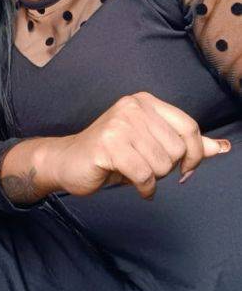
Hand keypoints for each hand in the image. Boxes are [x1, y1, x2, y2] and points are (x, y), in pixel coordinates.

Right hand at [34, 92, 230, 199]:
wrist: (68, 161)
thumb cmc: (113, 154)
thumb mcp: (153, 144)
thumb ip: (187, 145)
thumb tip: (223, 147)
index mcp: (146, 102)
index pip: (190, 127)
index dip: (196, 154)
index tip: (187, 170)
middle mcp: (133, 107)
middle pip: (177, 149)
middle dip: (166, 168)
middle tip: (146, 167)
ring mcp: (119, 124)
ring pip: (162, 164)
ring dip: (152, 178)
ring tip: (134, 173)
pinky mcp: (108, 146)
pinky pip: (144, 175)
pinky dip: (144, 188)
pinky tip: (136, 187)